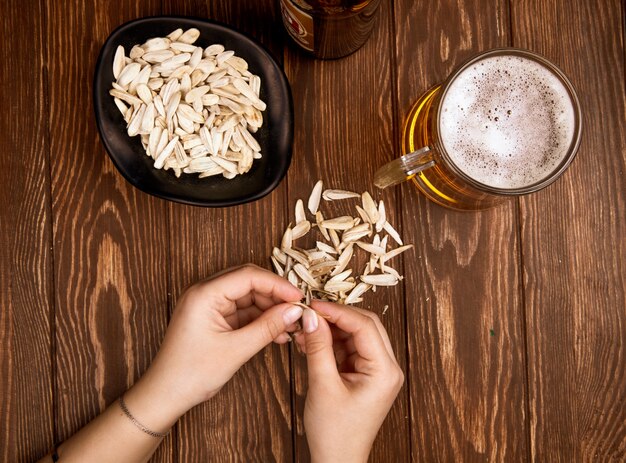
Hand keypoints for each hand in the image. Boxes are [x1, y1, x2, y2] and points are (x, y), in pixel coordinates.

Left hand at [126, 264, 303, 427]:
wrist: (165, 396)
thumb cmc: (190, 373)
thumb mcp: (236, 350)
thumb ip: (267, 327)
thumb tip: (294, 311)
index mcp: (204, 294)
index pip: (249, 276)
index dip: (277, 284)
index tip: (299, 298)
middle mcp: (205, 293)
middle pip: (250, 282)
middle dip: (275, 296)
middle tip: (298, 311)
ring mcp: (209, 305)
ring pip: (249, 297)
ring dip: (270, 310)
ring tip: (290, 326)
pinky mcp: (213, 318)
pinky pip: (242, 311)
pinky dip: (260, 320)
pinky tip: (276, 333)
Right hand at [294, 301, 403, 462]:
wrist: (338, 462)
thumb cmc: (335, 433)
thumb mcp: (323, 386)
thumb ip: (318, 347)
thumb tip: (311, 317)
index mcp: (385, 371)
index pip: (364, 326)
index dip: (337, 311)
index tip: (313, 304)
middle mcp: (387, 368)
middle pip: (364, 326)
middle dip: (336, 317)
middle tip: (310, 312)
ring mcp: (377, 372)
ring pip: (356, 335)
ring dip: (331, 330)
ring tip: (305, 330)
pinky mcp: (365, 375)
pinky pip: (350, 349)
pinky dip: (331, 343)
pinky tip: (311, 342)